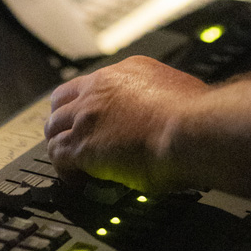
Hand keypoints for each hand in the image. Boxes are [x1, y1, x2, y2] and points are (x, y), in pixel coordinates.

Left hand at [44, 56, 209, 192]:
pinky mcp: (82, 145)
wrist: (191, 129)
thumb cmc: (196, 116)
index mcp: (129, 71)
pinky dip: (63, 169)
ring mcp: (88, 115)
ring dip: (59, 141)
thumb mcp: (181, 92)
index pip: (95, 82)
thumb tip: (178, 110)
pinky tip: (77, 179)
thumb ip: (168, 98)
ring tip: (69, 160)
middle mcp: (102, 87)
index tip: (95, 116)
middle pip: (64, 98)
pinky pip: (57, 155)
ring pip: (54, 126)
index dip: (91, 102)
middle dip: (64, 117)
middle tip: (71, 134)